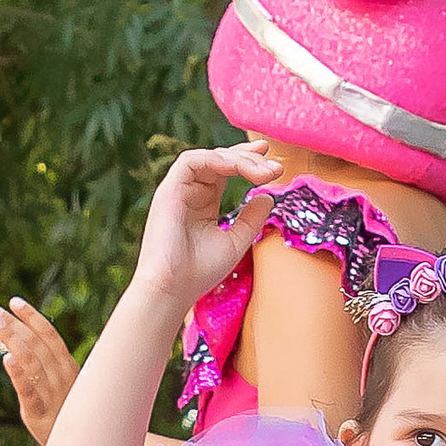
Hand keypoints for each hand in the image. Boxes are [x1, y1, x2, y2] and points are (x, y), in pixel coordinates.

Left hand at [0, 299, 78, 445]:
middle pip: (36, 344)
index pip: (50, 336)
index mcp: (69, 369)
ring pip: (31, 361)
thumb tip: (22, 348)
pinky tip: (6, 358)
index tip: (13, 301)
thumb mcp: (62, 390)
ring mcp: (53, 396)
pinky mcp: (40, 416)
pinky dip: (19, 374)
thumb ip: (47, 369)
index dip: (32, 317)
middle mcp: (62, 377)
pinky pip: (29, 392)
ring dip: (11, 338)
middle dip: (12, 324)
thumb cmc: (69, 420)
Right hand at [132, 141, 283, 315]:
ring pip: (209, 157)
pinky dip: (217, 160)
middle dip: (250, 158)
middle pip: (221, 159)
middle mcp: (190, 192)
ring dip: (239, 159)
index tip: (274, 164)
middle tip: (276, 169)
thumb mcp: (236, 241)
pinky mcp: (168, 190)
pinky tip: (240, 168)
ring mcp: (178, 190)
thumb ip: (251, 218)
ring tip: (264, 172)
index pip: (226, 171)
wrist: (173, 289)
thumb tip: (269, 196)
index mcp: (203, 202)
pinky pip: (192, 161)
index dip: (249, 161)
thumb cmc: (199, 272)